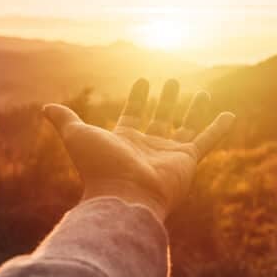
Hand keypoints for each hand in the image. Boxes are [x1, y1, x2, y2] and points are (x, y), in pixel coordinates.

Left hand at [43, 78, 234, 220]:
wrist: (124, 196)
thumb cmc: (99, 167)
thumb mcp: (79, 136)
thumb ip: (66, 121)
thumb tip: (46, 107)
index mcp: (125, 140)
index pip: (133, 114)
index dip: (138, 97)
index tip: (143, 80)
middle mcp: (148, 147)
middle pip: (160, 119)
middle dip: (166, 100)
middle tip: (173, 81)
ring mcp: (169, 154)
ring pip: (185, 127)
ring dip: (193, 110)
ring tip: (202, 92)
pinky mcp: (188, 161)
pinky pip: (207, 141)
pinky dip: (219, 128)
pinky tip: (230, 114)